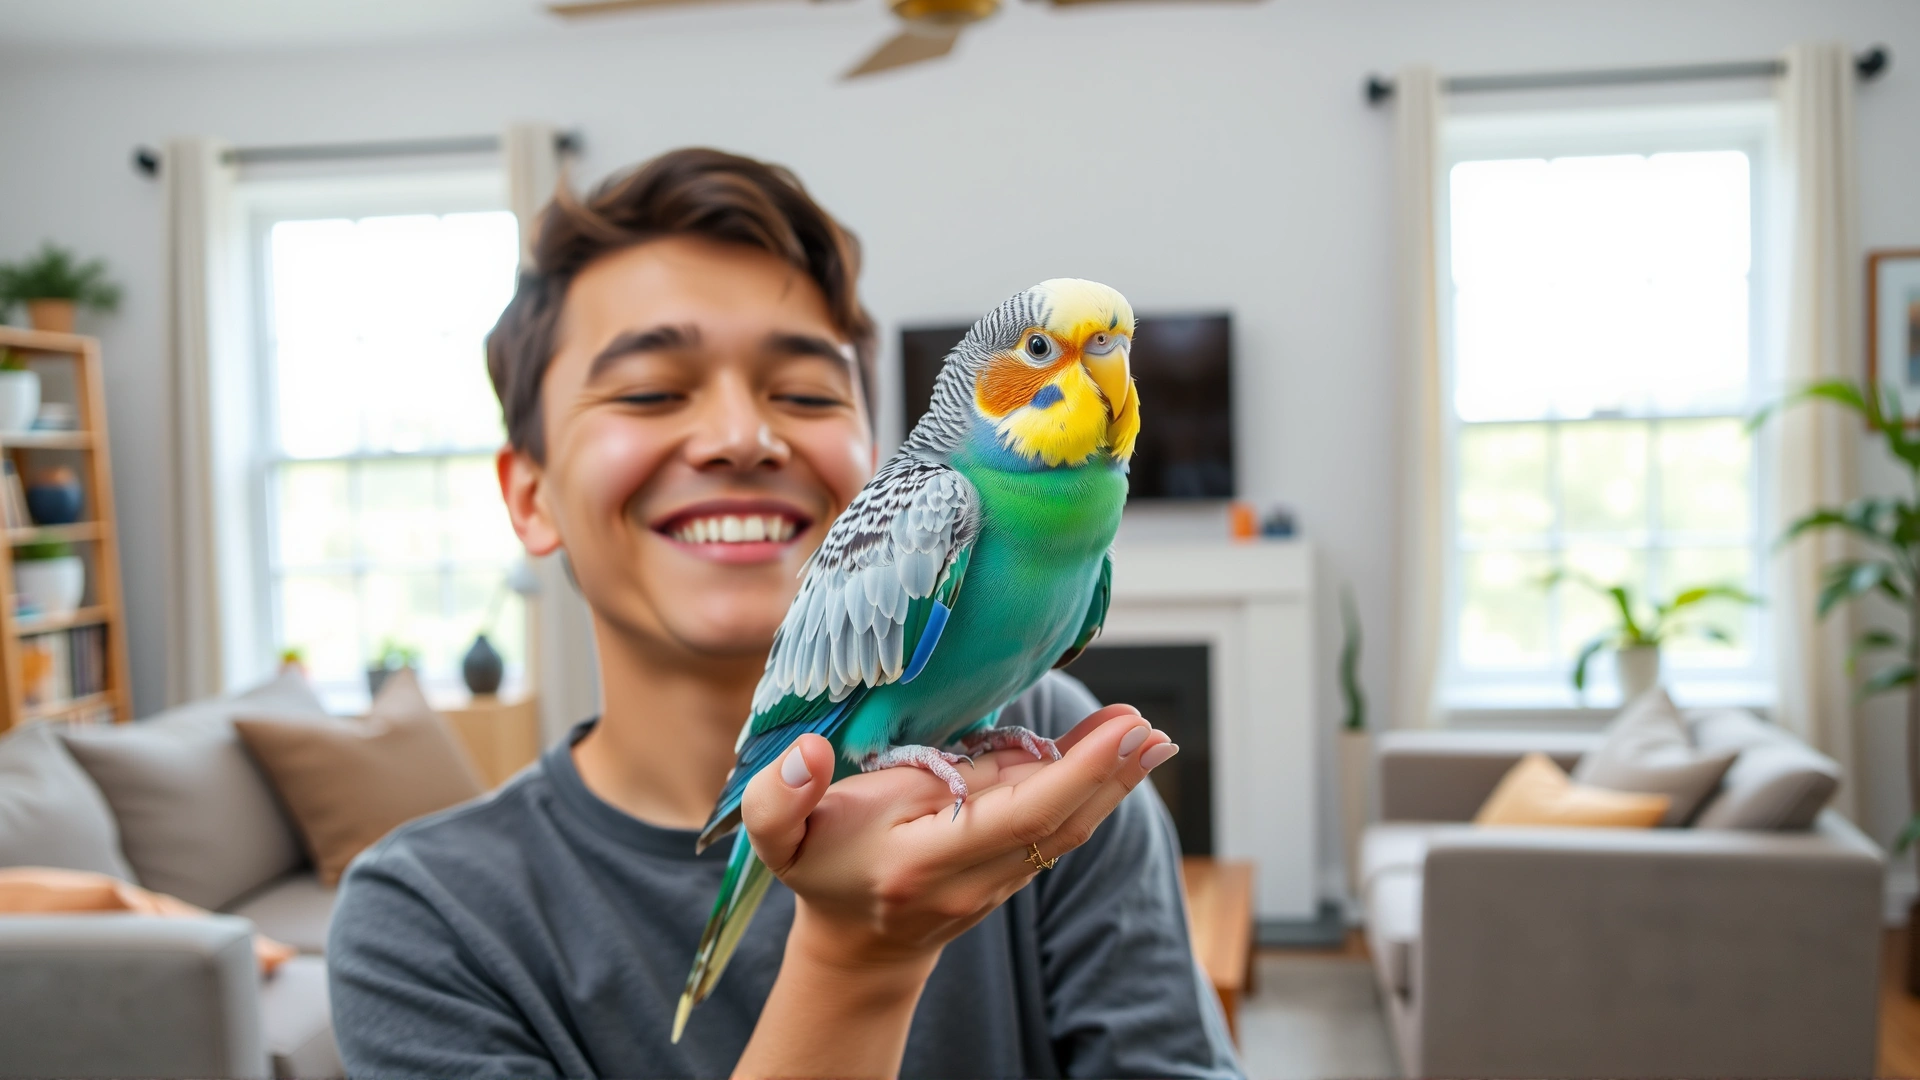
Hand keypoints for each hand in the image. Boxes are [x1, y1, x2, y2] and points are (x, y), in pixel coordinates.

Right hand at [740, 705, 1176, 972]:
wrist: (855, 947)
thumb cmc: (823, 870)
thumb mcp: (782, 838)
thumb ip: (780, 800)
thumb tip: (807, 754)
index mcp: (921, 860)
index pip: (1016, 814)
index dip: (1075, 772)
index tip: (1121, 730)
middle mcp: (971, 879)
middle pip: (1056, 823)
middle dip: (1108, 772)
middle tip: (1150, 726)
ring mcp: (998, 883)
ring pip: (1067, 830)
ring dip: (1112, 782)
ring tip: (1150, 735)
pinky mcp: (1012, 875)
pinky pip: (1059, 833)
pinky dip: (1093, 794)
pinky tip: (1117, 759)